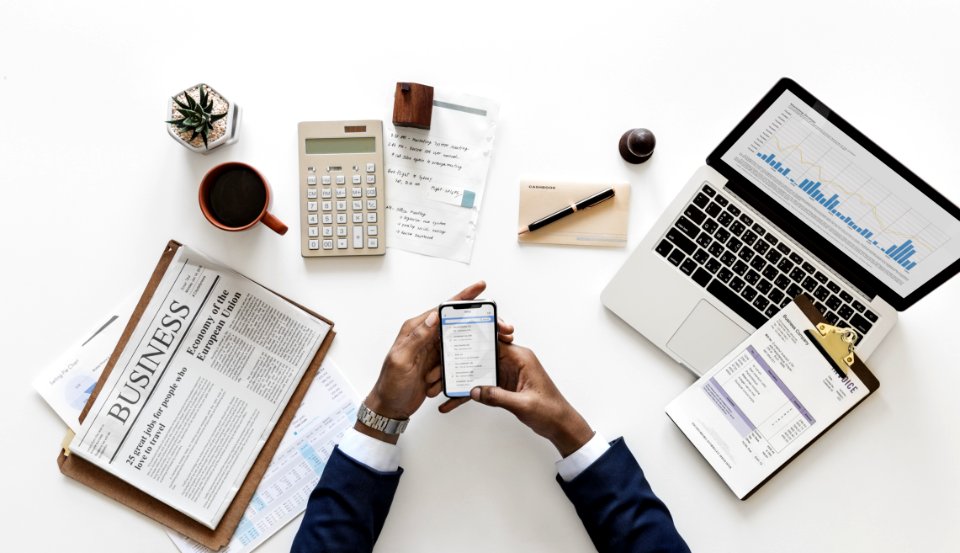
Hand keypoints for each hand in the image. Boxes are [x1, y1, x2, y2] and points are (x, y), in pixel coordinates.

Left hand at [358, 281, 514, 443]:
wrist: (390, 408)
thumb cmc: (390, 385)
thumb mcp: (401, 360)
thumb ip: (417, 337)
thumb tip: (434, 316)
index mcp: (415, 329)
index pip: (442, 309)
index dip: (462, 298)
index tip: (479, 287)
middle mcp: (425, 336)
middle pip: (456, 322)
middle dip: (476, 322)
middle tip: (498, 324)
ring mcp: (432, 350)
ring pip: (459, 341)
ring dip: (469, 348)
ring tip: (488, 346)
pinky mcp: (438, 363)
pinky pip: (456, 359)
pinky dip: (461, 364)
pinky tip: (468, 368)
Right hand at [439, 343, 593, 456]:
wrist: (560, 425)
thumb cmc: (551, 410)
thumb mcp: (523, 404)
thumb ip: (498, 396)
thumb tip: (475, 391)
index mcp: (520, 357)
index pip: (493, 342)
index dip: (473, 341)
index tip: (454, 342)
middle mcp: (512, 362)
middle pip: (480, 357)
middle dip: (459, 364)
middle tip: (438, 371)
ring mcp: (506, 374)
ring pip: (477, 372)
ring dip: (459, 381)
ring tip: (438, 388)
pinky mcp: (503, 386)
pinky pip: (481, 387)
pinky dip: (469, 394)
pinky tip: (452, 403)